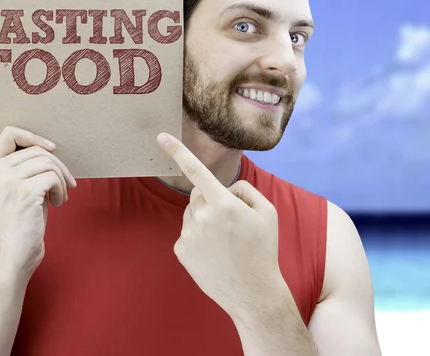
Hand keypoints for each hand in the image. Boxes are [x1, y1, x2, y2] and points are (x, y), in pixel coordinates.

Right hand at [0, 126, 76, 277]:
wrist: (11, 257)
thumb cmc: (19, 226)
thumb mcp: (17, 191)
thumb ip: (26, 170)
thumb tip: (49, 151)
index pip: (13, 137)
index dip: (36, 140)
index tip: (53, 150)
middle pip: (37, 151)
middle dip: (58, 165)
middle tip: (68, 184)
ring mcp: (9, 181)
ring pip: (48, 163)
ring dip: (61, 179)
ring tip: (61, 197)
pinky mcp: (25, 192)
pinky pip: (53, 178)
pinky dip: (61, 190)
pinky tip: (58, 204)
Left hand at [157, 132, 281, 319]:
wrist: (253, 293)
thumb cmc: (263, 250)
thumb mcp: (267, 212)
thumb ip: (245, 190)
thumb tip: (224, 189)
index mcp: (223, 203)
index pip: (196, 170)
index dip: (177, 150)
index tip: (161, 136)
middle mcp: (202, 216)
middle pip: (197, 194)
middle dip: (210, 200)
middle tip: (230, 222)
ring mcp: (189, 234)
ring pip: (191, 213)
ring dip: (203, 218)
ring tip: (223, 241)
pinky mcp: (180, 250)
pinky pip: (187, 232)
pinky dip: (197, 236)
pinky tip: (213, 252)